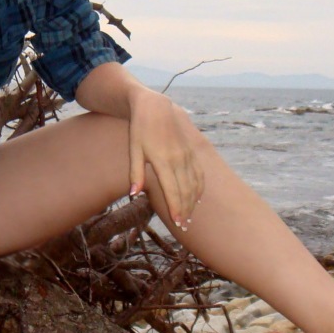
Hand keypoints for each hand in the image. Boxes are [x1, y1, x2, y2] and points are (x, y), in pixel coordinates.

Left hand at [127, 88, 203, 227]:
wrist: (156, 107)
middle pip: (186, 191)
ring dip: (193, 201)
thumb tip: (134, 194)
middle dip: (185, 210)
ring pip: (195, 184)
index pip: (173, 190)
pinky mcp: (192, 151)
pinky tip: (197, 198)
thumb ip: (135, 173)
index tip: (177, 222)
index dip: (176, 208)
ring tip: (190, 216)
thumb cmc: (141, 129)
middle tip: (184, 225)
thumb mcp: (134, 150)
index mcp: (163, 161)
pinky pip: (200, 173)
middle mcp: (178, 159)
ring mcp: (187, 155)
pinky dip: (200, 188)